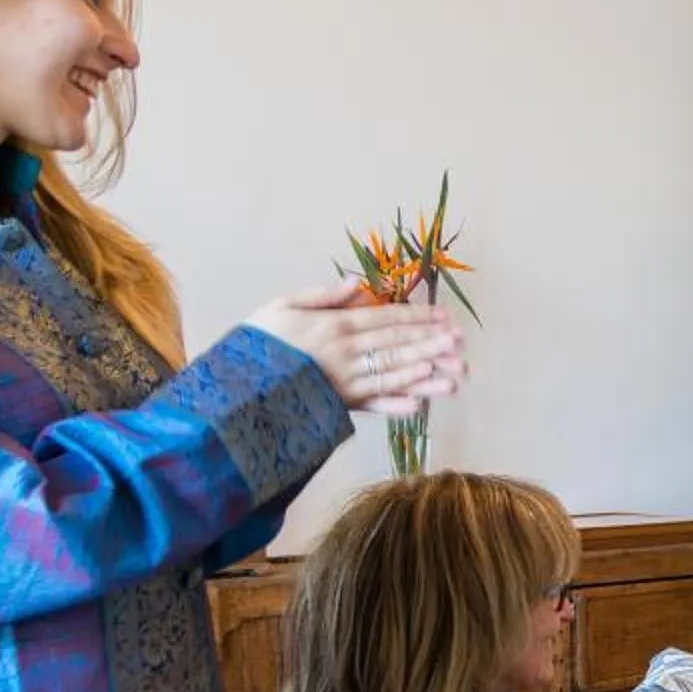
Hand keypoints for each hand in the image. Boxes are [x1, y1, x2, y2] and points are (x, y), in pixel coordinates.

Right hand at [247, 281, 465, 414]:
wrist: (232, 386)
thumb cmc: (257, 343)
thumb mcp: (282, 306)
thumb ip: (321, 296)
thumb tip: (355, 284)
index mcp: (334, 327)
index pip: (385, 319)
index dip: (418, 317)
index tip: (444, 317)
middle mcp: (344, 355)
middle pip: (396, 347)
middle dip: (431, 343)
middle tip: (460, 342)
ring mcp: (343, 384)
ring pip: (392, 376)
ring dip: (426, 375)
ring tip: (455, 374)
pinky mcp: (337, 407)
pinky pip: (371, 407)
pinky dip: (395, 406)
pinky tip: (419, 405)